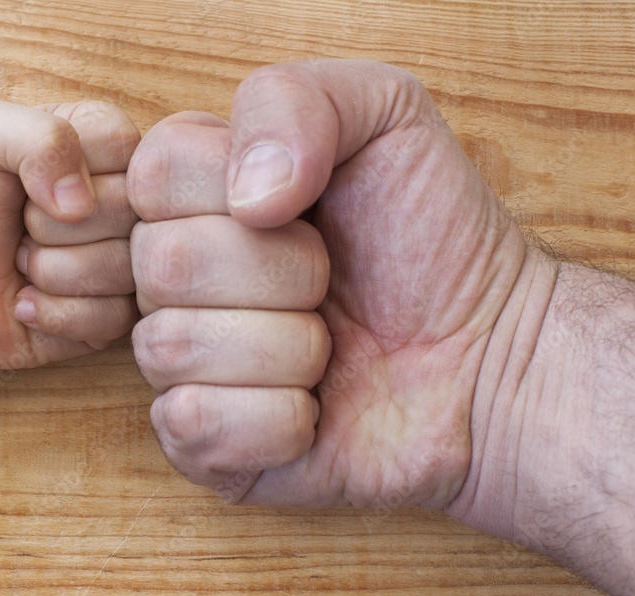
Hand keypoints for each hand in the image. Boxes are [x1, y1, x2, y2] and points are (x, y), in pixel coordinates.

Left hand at [0, 99, 140, 371]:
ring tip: (24, 266)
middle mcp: (126, 203)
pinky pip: (112, 316)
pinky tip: (30, 303)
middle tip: (22, 230)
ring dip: (52, 273)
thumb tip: (82, 202)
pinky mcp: (120, 316)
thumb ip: (38, 134)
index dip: (68, 167)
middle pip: (126, 210)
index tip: (28, 183)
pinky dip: (54, 313)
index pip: (124, 143)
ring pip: (121, 267)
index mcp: (103, 146)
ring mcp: (128, 262)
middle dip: (52, 227)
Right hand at [127, 60, 530, 508]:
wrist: (490, 353)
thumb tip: (245, 201)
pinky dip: (277, 420)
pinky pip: (195, 425)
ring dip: (288, 349)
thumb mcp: (384, 117)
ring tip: (330, 348)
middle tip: (332, 282)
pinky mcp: (203, 445)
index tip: (306, 204)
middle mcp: (174, 280)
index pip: (155, 171)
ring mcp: (182, 365)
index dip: (235, 187)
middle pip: (162, 262)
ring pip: (174, 348)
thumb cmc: (432, 238)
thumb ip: (294, 101)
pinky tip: (315, 410)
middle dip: (283, 272)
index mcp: (197, 197)